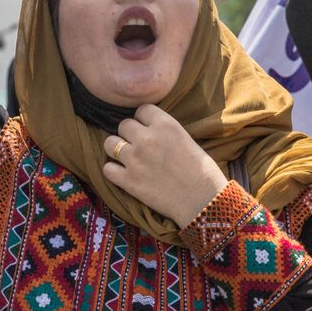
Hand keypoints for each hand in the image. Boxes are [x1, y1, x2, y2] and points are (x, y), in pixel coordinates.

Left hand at [102, 104, 228, 227]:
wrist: (204, 201)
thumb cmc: (202, 171)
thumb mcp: (186, 138)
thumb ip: (165, 130)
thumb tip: (148, 128)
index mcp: (165, 124)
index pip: (141, 110)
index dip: (144, 120)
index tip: (148, 129)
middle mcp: (147, 138)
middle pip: (123, 125)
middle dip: (130, 134)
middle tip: (139, 146)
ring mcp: (135, 159)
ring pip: (109, 143)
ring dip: (117, 149)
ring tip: (127, 157)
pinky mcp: (128, 180)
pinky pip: (107, 169)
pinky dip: (113, 171)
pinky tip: (123, 174)